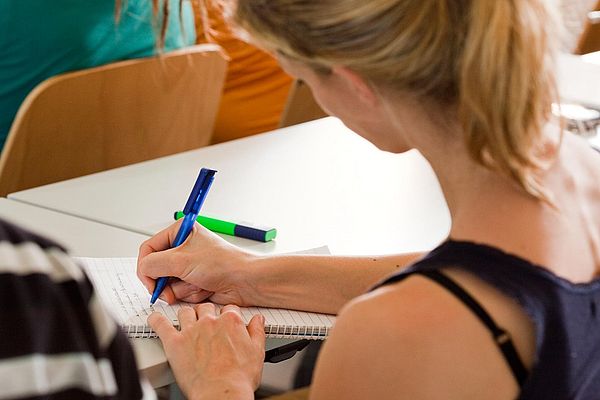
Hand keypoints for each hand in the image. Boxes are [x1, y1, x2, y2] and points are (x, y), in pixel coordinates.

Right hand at [137, 221, 256, 304]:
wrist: (245, 281)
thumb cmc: (223, 263)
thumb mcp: (182, 260)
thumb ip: (154, 264)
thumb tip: (143, 270)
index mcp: (180, 231)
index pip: (148, 249)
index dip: (145, 267)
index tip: (150, 281)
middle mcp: (183, 247)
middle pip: (156, 269)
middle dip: (165, 282)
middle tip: (170, 290)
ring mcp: (188, 265)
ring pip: (167, 283)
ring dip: (181, 288)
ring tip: (198, 283)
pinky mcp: (194, 281)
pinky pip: (180, 292)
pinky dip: (190, 293)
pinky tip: (204, 288)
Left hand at [148, 304, 264, 399]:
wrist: (221, 394)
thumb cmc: (238, 378)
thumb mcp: (257, 352)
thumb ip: (257, 331)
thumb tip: (258, 320)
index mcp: (231, 322)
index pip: (229, 308)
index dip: (227, 315)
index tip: (225, 321)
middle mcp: (210, 322)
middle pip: (206, 307)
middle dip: (207, 313)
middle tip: (206, 323)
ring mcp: (191, 331)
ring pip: (185, 311)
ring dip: (186, 315)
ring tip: (185, 321)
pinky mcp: (174, 343)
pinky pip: (161, 324)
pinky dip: (156, 319)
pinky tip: (156, 318)